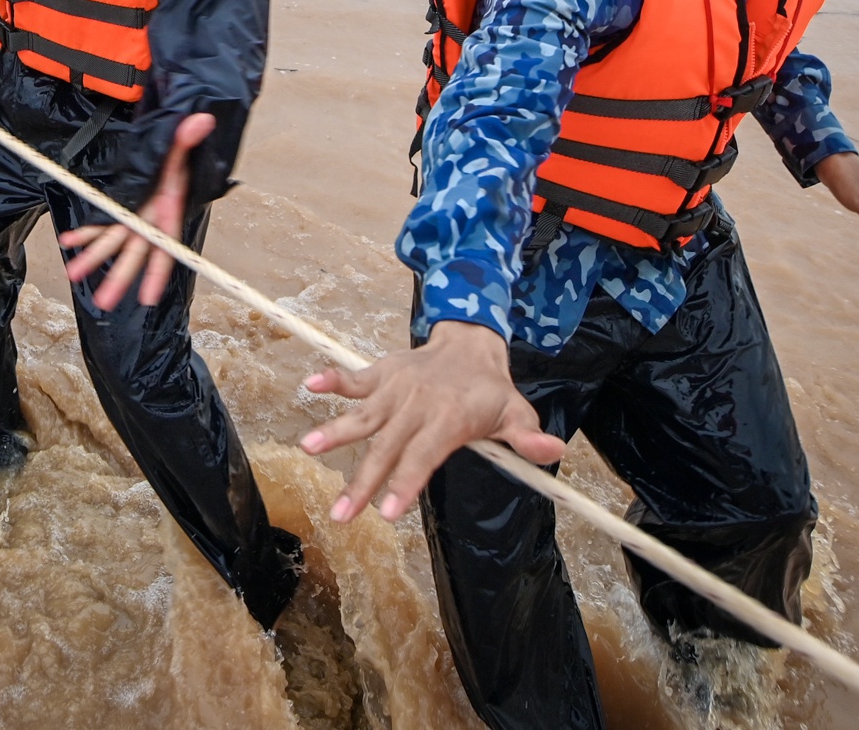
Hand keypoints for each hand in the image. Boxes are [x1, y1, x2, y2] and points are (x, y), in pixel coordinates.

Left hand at [59, 112, 213, 310]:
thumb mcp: (181, 142)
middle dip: (119, 277)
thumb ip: (187, 136)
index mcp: (168, 209)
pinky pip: (102, 222)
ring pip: (113, 242)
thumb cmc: (179, 147)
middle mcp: (150, 217)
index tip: (148, 297)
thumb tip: (200, 122)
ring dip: (94, 258)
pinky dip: (86, 232)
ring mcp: (135, 213)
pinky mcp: (123, 204)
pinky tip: (67, 241)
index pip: (164, 247)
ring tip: (73, 274)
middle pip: (133, 252)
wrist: (173, 147)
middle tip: (103, 302)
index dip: (157, 273)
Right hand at [299, 320, 565, 521]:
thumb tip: (552, 451)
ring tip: (307, 448)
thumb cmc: (490, 391)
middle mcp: (417, 405)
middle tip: (340, 515)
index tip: (387, 514)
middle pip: (386, 447)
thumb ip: (528, 437)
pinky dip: (333, 379)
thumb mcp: (516, 412)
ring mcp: (396, 388)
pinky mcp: (381, 374)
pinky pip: (355, 378)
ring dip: (335, 431)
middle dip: (361, 482)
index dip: (405, 484)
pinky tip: (310, 383)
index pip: (423, 457)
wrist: (470, 343)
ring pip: (363, 415)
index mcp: (448, 419)